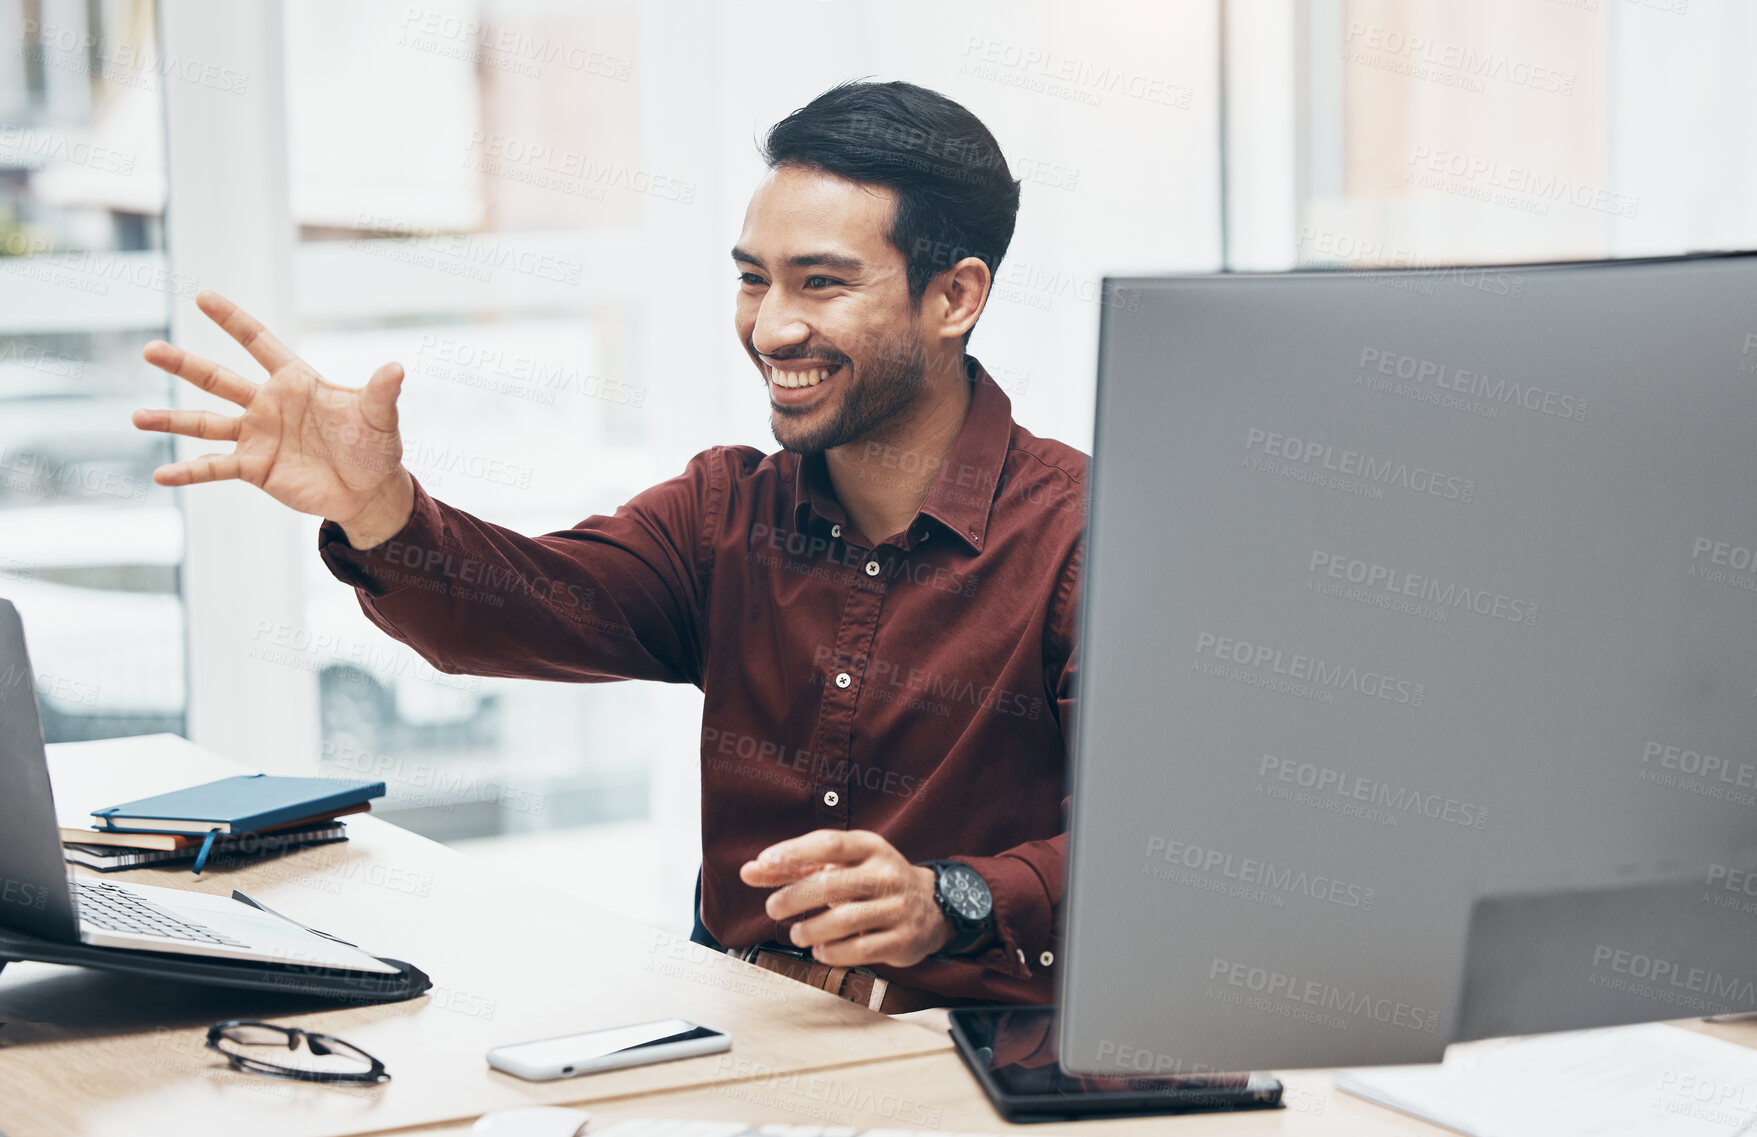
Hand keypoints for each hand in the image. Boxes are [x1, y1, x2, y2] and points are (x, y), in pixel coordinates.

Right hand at [132, 290, 413, 548]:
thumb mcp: (380, 418)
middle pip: (218, 379)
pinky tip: (161, 475)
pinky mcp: (254, 468)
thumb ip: (382, 392)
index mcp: (295, 382)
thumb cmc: (375, 446)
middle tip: (149, 351)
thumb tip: (398, 368)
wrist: (369, 490)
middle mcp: (268, 405)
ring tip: (136, 417)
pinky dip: (189, 472)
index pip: (259, 343)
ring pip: (206, 423)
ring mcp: (257, 436)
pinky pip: (215, 467)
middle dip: (184, 364)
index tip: (202, 296)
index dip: (233, 320)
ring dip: (172, 421)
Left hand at [740, 829, 953, 967]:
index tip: (765, 863)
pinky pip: (861, 949)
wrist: (934, 906)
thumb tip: (750, 870)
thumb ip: (796, 867)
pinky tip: (821, 950)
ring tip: (798, 933)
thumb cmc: (876, 881)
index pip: (829, 843)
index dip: (794, 852)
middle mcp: (886, 874)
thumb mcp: (843, 865)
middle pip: (831, 884)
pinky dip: (833, 952)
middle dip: (794, 897)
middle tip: (773, 907)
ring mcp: (897, 908)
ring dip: (811, 930)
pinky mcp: (902, 939)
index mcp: (870, 847)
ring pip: (845, 920)